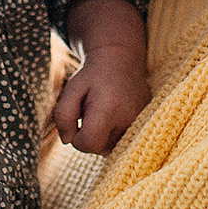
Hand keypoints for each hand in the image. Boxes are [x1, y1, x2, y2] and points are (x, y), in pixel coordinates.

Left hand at [54, 0, 149, 153]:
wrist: (121, 59)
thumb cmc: (92, 76)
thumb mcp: (71, 90)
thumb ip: (62, 116)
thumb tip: (68, 140)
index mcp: (109, 109)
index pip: (88, 144)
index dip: (76, 138)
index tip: (77, 121)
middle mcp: (129, 119)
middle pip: (99, 149)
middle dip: (89, 135)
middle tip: (90, 112)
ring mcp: (140, 122)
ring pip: (111, 148)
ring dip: (101, 137)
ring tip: (102, 113)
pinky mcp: (145, 124)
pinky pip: (122, 142)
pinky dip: (113, 134)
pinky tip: (113, 116)